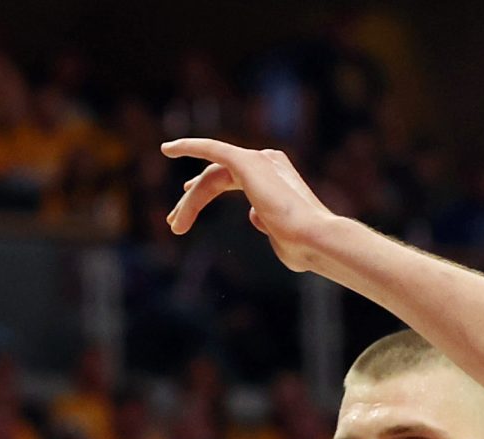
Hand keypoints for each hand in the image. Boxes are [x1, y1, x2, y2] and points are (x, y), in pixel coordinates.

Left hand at [160, 138, 346, 270]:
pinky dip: (190, 145)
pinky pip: (212, 149)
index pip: (229, 179)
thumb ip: (265, 221)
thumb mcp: (279, 235)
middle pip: (216, 177)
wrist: (314, 240)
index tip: (182, 209)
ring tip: (174, 225)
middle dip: (192, 200)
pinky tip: (169, 148)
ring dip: (189, 202)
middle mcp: (267, 162)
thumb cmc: (302, 248)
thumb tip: (254, 214)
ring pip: (210, 177)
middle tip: (173, 222)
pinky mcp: (247, 162)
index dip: (203, 193)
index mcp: (275, 177)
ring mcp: (258, 160)